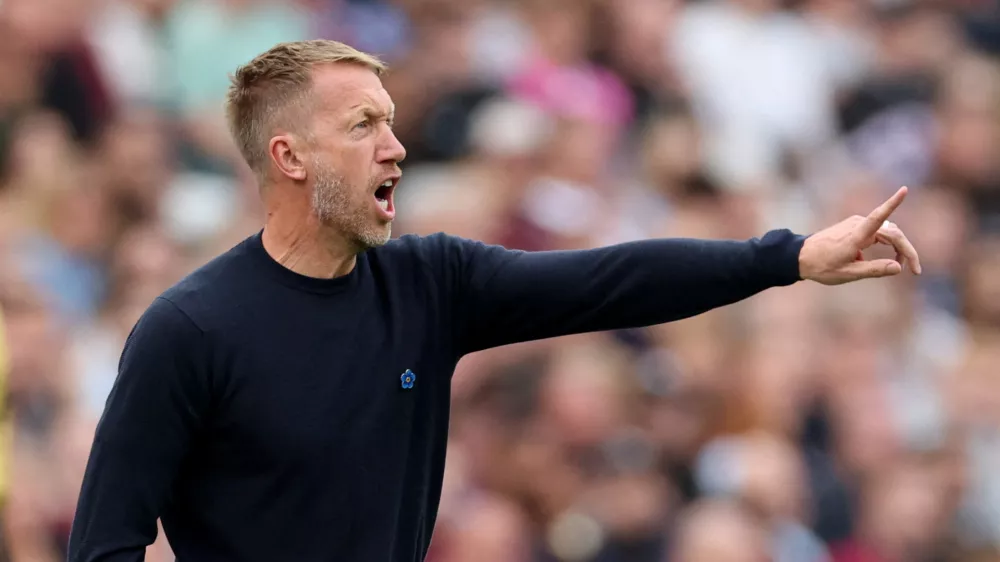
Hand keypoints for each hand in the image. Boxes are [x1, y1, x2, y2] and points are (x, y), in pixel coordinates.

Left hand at [799, 186, 921, 284]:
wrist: (800, 257)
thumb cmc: (822, 266)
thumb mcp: (848, 273)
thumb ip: (874, 270)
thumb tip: (898, 267)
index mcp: (856, 235)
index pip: (879, 217)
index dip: (892, 204)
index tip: (904, 190)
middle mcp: (857, 225)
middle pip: (893, 233)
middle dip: (906, 250)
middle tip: (915, 270)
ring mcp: (856, 224)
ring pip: (887, 233)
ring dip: (898, 248)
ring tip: (900, 267)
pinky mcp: (854, 227)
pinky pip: (878, 233)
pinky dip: (887, 244)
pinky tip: (887, 259)